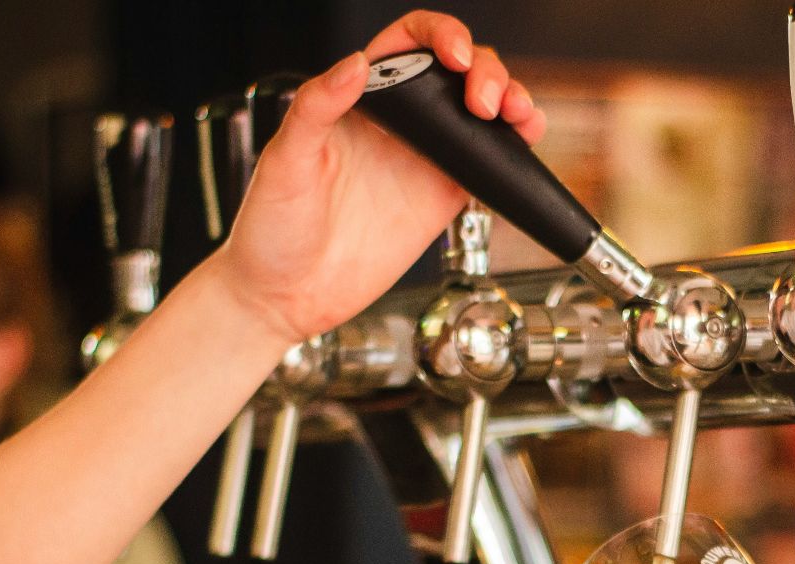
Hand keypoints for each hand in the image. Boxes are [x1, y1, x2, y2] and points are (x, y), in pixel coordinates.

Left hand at [211, 12, 548, 345]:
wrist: (285, 297)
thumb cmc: (272, 229)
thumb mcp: (284, 160)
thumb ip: (316, 107)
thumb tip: (355, 65)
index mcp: (359, 100)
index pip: (408, 42)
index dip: (439, 36)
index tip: (453, 57)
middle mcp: (399, 123)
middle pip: (458, 70)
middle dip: (486, 70)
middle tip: (485, 102)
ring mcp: (426, 159)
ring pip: (483, 111)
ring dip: (513, 100)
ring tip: (517, 116)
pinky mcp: (444, 198)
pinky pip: (490, 164)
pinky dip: (516, 150)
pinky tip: (523, 146)